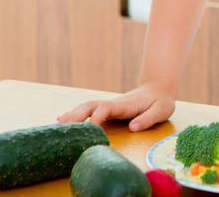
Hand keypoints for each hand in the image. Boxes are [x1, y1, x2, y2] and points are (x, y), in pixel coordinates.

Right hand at [57, 83, 175, 131]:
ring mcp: (109, 105)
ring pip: (87, 107)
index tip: (88, 131)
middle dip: (76, 115)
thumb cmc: (161, 101)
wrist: (158, 88)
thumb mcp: (161, 110)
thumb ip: (148, 118)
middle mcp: (113, 103)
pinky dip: (75, 114)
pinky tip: (63, 121)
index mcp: (124, 105)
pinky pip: (88, 111)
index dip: (96, 119)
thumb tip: (133, 127)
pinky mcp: (108, 109)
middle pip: (90, 106)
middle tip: (62, 127)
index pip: (105, 109)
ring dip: (72, 114)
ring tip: (57, 125)